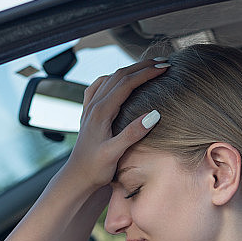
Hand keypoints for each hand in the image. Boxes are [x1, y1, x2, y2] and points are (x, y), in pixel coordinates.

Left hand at [65, 59, 167, 187]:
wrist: (77, 177)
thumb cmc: (95, 168)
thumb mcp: (115, 153)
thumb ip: (133, 133)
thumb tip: (154, 114)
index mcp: (101, 112)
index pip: (127, 83)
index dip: (147, 73)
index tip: (164, 68)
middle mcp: (94, 106)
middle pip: (119, 76)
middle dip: (142, 66)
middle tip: (163, 63)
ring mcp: (90, 108)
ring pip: (111, 79)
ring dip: (130, 70)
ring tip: (147, 67)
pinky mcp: (89, 114)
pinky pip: (99, 87)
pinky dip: (113, 78)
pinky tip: (117, 80)